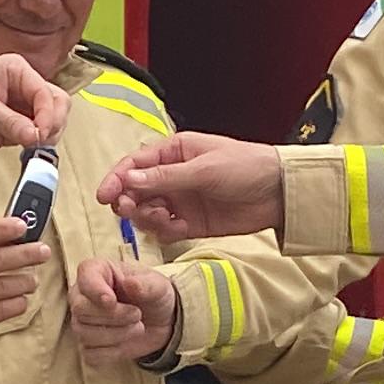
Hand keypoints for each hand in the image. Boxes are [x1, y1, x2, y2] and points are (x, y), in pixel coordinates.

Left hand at [0, 55, 70, 154]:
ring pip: (52, 120)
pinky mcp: (16, 127)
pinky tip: (30, 150)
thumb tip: (34, 136)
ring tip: (34, 146)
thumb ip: (9, 122)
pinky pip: (38, 135)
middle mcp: (22, 87)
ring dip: (49, 135)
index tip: (40, 133)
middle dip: (54, 123)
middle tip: (41, 140)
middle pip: (57, 103)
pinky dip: (39, 144)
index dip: (48, 114)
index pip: (45, 92)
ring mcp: (21, 108)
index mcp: (16, 70)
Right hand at [0, 216, 48, 353]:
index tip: (23, 226)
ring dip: (25, 281)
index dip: (1, 229)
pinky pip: (2, 310)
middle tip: (42, 251)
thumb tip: (13, 231)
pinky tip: (21, 298)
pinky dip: (18, 302)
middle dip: (25, 254)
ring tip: (32, 279)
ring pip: (2, 287)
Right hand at [71, 258, 178, 365]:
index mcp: (98, 271)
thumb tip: (130, 284)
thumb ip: (146, 284)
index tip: (112, 301)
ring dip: (117, 335)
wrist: (160, 320)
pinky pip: (91, 354)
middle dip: (113, 316)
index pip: (84, 277)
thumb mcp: (158, 285)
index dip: (95, 290)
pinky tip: (126, 341)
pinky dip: (113, 352)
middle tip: (137, 314)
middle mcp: (84, 295)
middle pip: (80, 309)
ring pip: (84, 333)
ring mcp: (83, 321)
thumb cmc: (153, 294)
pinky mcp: (88, 344)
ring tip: (137, 327)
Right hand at [96, 133, 285, 239]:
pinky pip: (165, 229)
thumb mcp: (204, 169)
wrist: (279, 193)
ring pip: (147, 212)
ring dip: (147, 218)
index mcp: (174, 152)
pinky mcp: (191, 222)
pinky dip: (166, 232)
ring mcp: (181, 200)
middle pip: (135, 190)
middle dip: (128, 202)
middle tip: (128, 211)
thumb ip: (165, 177)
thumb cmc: (247, 166)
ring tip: (163, 220)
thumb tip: (129, 181)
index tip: (105, 196)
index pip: (134, 165)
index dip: (116, 179)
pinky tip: (180, 229)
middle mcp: (172, 175)